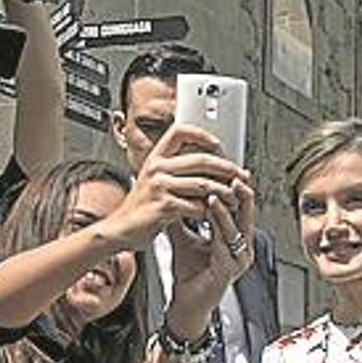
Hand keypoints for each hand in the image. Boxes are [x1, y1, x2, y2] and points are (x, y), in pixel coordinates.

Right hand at [98, 124, 248, 250]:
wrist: (121, 230)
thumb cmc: (142, 208)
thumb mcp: (154, 181)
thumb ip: (175, 171)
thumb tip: (209, 165)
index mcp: (155, 158)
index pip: (180, 132)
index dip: (202, 134)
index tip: (218, 145)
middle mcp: (156, 168)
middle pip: (201, 159)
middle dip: (226, 168)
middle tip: (240, 176)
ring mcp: (159, 186)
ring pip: (203, 184)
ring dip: (224, 193)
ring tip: (234, 199)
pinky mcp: (164, 206)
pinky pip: (197, 206)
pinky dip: (210, 211)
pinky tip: (216, 215)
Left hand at [165, 178, 254, 340]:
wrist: (185, 303)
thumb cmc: (188, 272)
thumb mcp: (184, 236)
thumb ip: (182, 215)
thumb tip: (170, 190)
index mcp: (235, 239)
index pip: (239, 208)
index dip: (232, 189)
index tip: (223, 170)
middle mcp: (242, 248)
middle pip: (245, 214)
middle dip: (238, 193)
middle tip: (231, 173)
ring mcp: (239, 260)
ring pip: (235, 227)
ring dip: (225, 208)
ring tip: (215, 190)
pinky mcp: (230, 270)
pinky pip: (225, 243)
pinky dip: (218, 226)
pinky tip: (209, 212)